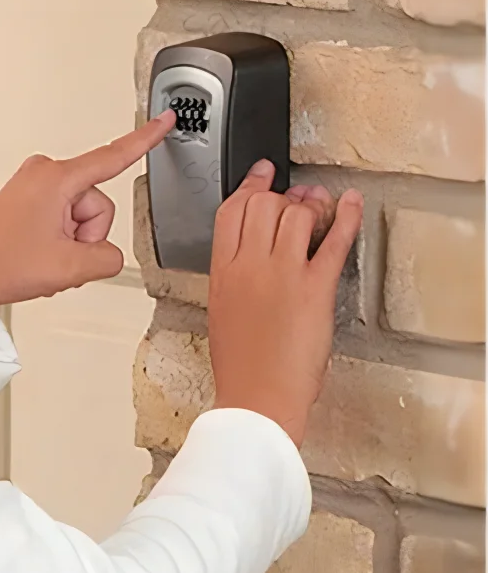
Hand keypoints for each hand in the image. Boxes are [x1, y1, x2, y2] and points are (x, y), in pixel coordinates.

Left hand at [0, 112, 176, 333]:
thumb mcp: (72, 268)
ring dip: (72, 242)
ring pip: (82, 216)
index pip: (113, 156)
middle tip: (57, 255)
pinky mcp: (28, 199)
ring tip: (43, 255)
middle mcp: (44, 173)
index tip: (165, 118)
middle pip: (97, 204)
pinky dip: (59, 241)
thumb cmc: (3, 265)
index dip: (145, 139)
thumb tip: (107, 254)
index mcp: (56, 179)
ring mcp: (34, 186)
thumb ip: (109, 258)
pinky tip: (37, 254)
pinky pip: (64, 218)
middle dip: (87, 235)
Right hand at [208, 162, 363, 444]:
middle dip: (282, 195)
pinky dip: (347, 216)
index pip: (231, 211)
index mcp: (223, 272)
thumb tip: (250, 254)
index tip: (261, 175)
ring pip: (295, 214)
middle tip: (295, 196)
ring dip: (310, 203)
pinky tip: (350, 204)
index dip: (250, 186)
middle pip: (264, 205)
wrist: (258, 397)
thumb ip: (234, 277)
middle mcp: (250, 266)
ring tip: (319, 204)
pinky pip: (334, 240)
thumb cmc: (241, 365)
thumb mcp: (222, 310)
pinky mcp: (315, 287)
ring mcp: (283, 274)